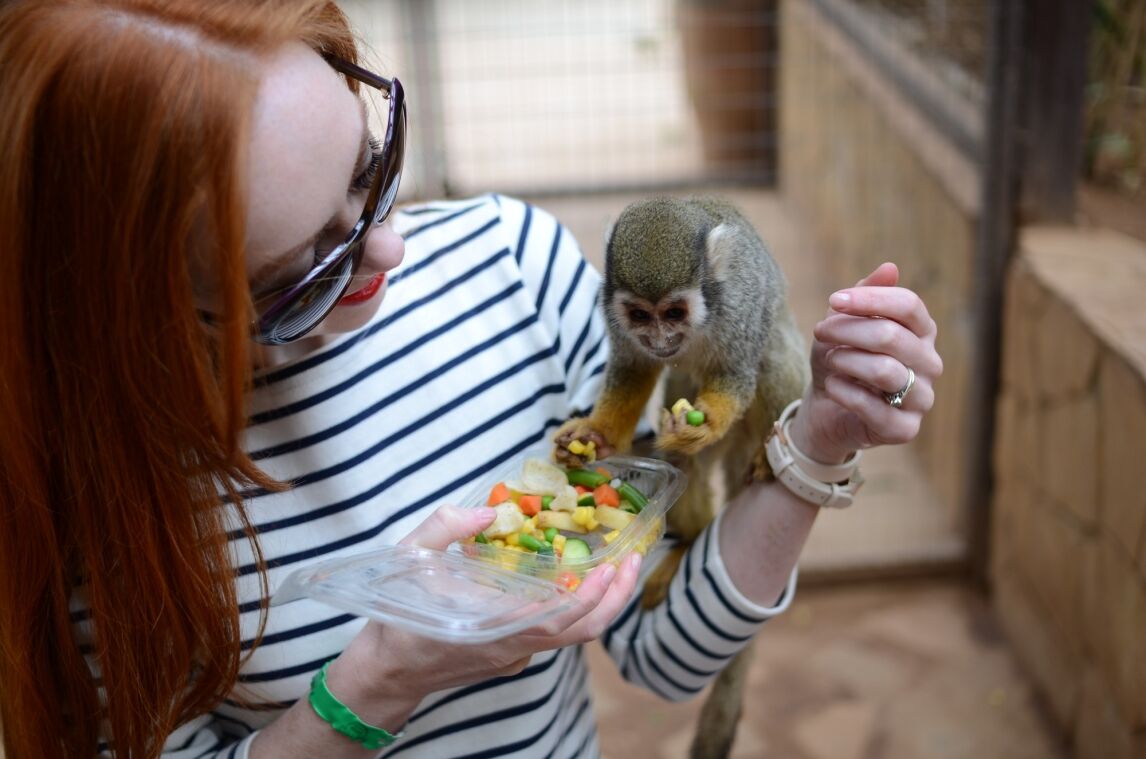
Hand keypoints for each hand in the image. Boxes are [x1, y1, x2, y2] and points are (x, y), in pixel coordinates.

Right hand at [330, 505, 641, 716]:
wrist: (385, 673)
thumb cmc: (397, 616)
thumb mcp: (410, 558)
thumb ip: (445, 527)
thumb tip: (488, 510)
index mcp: (494, 625)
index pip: (561, 619)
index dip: (594, 596)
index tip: (613, 566)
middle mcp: (514, 647)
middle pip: (582, 632)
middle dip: (615, 597)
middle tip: (633, 560)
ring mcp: (516, 657)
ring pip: (571, 636)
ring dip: (597, 602)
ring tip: (611, 564)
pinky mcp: (512, 657)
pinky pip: (552, 634)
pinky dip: (572, 607)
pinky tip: (569, 578)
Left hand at [789, 262, 942, 462]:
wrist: (825, 407)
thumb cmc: (840, 358)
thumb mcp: (844, 322)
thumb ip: (865, 295)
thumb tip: (889, 268)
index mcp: (922, 333)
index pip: (909, 306)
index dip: (870, 299)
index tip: (835, 300)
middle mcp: (929, 364)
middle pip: (892, 336)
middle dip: (848, 330)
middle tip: (820, 331)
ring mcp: (921, 398)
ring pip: (885, 371)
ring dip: (846, 360)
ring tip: (829, 359)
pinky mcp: (905, 429)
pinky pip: (874, 408)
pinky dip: (844, 392)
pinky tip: (832, 385)